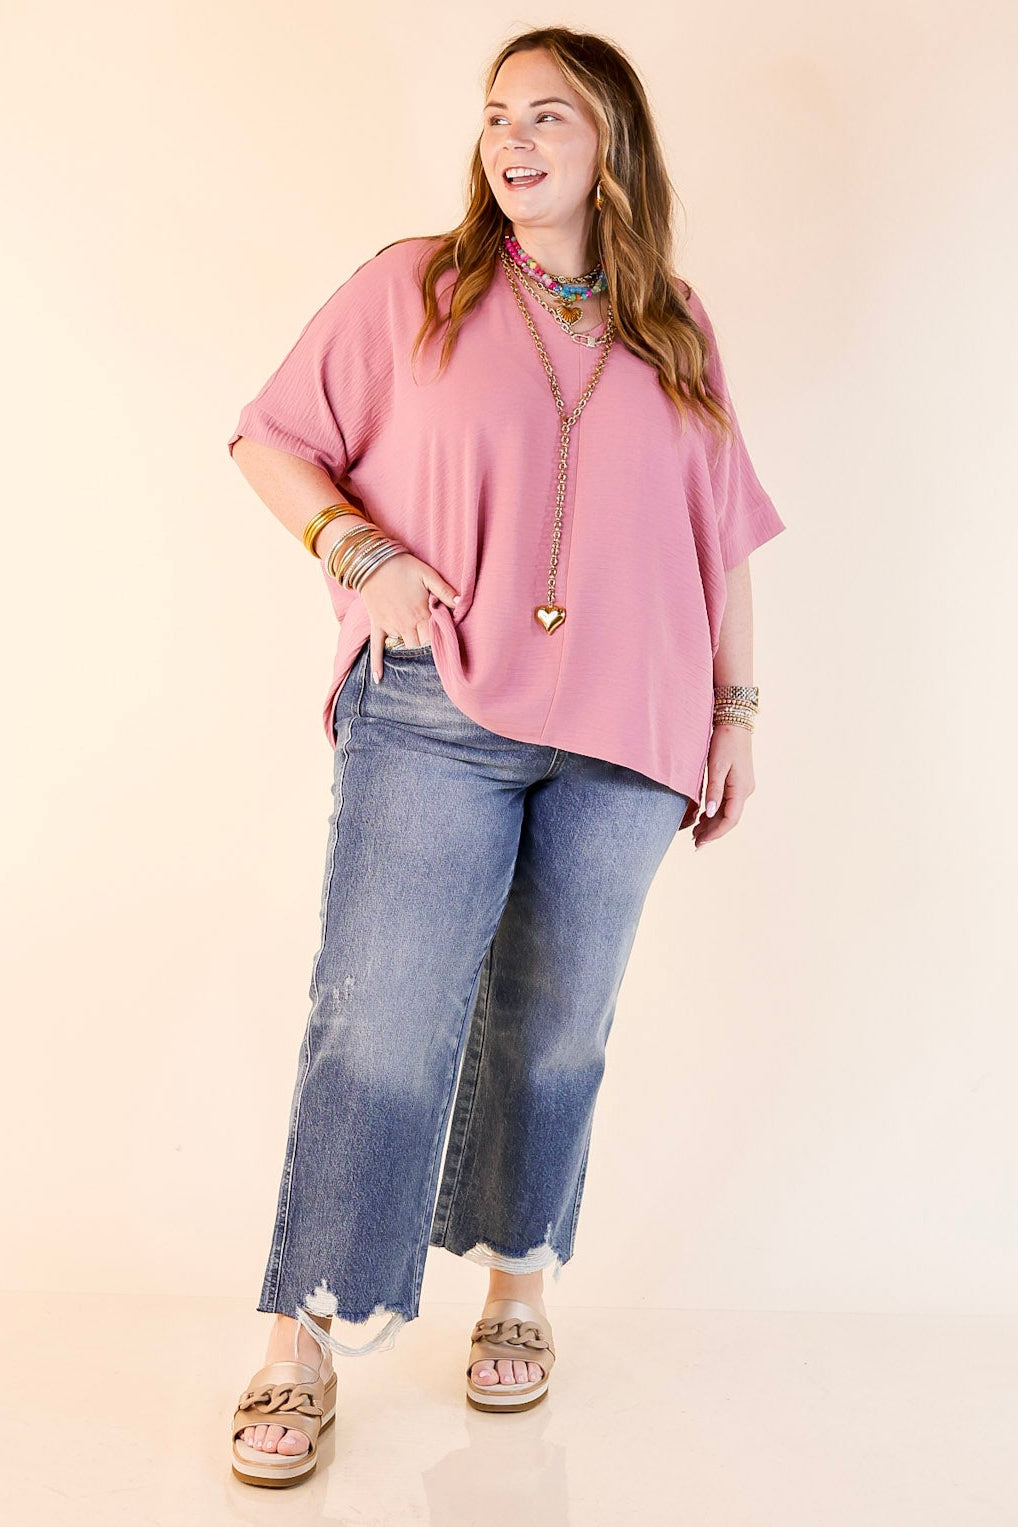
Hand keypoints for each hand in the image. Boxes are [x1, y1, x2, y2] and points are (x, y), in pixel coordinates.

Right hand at [359, 550, 460, 680]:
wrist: (373, 562)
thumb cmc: (403, 566)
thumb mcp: (427, 574)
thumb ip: (444, 590)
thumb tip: (461, 602)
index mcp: (422, 612)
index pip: (436, 636)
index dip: (444, 643)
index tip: (450, 649)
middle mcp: (407, 624)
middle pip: (422, 646)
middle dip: (429, 652)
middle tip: (437, 659)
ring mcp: (391, 626)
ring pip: (404, 648)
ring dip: (412, 656)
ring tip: (421, 667)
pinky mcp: (377, 625)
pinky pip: (376, 647)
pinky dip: (377, 664)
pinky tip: (378, 679)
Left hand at [691, 724, 754, 848]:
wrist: (734, 723)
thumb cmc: (724, 742)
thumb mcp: (716, 766)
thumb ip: (714, 790)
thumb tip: (712, 813)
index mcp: (741, 789)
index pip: (730, 820)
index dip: (715, 834)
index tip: (700, 843)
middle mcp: (745, 791)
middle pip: (729, 819)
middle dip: (713, 833)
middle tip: (695, 844)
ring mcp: (743, 787)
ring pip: (729, 812)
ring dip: (713, 824)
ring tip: (696, 834)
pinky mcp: (739, 782)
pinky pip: (728, 803)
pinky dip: (716, 813)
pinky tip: (704, 817)